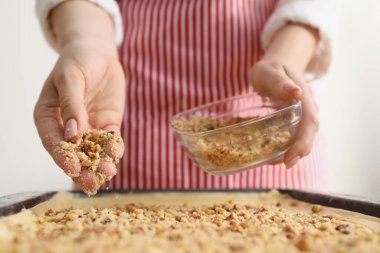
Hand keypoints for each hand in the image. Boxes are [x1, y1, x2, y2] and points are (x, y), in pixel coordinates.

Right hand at [34, 39, 124, 191]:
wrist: (99, 54)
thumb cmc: (77, 62)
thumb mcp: (70, 79)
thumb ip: (71, 105)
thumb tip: (72, 134)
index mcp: (48, 116)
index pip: (53, 141)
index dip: (62, 156)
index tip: (73, 168)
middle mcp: (67, 127)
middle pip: (73, 152)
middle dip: (82, 168)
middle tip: (92, 182)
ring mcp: (88, 127)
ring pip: (93, 151)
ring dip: (99, 163)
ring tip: (108, 172)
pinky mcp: (107, 125)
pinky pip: (110, 141)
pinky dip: (114, 149)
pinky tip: (116, 155)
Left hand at [249, 60, 318, 168]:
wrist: (274, 65)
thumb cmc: (269, 68)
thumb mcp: (269, 72)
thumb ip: (280, 81)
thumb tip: (296, 92)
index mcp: (304, 96)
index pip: (309, 121)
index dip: (302, 141)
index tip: (290, 155)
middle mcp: (307, 106)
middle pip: (310, 132)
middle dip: (301, 150)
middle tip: (287, 165)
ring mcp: (302, 112)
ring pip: (305, 135)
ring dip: (297, 150)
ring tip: (283, 163)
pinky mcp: (295, 117)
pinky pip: (296, 133)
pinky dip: (290, 145)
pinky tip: (277, 154)